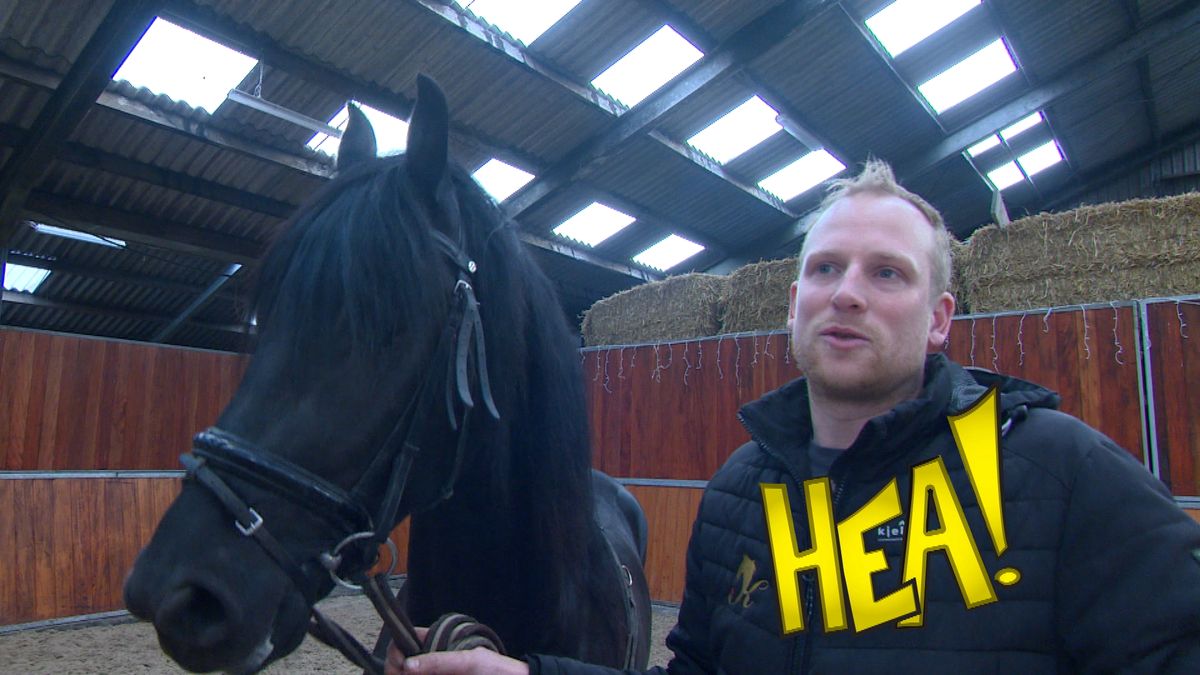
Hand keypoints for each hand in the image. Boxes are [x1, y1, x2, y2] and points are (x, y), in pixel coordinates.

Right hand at [386, 644, 528, 674]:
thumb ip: (439, 661)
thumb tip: (408, 665)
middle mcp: (431, 663)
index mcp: (437, 646)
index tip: (399, 664)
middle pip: (401, 665)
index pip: (406, 641)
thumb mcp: (467, 660)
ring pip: (408, 674)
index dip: (397, 651)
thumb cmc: (494, 669)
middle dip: (395, 670)